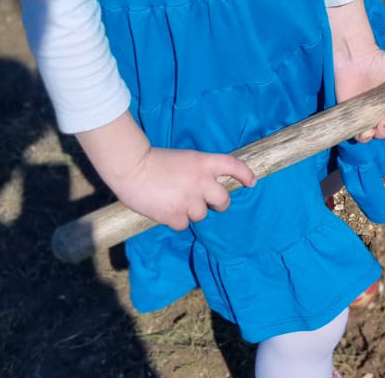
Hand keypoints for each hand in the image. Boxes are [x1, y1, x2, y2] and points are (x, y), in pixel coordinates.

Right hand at [111, 146, 257, 229]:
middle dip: (220, 204)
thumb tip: (207, 187)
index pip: (233, 165)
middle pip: (223, 200)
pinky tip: (166, 210)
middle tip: (211, 203)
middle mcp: (201, 181)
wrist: (132, 168)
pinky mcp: (175, 215)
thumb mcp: (185, 159)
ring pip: (202, 215)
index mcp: (204, 162)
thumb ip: (199, 172)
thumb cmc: (155, 160)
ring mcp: (189, 200)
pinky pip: (183, 224)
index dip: (245, 174)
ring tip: (176, 201)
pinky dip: (177, 220)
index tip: (252, 182)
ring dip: (193, 211)